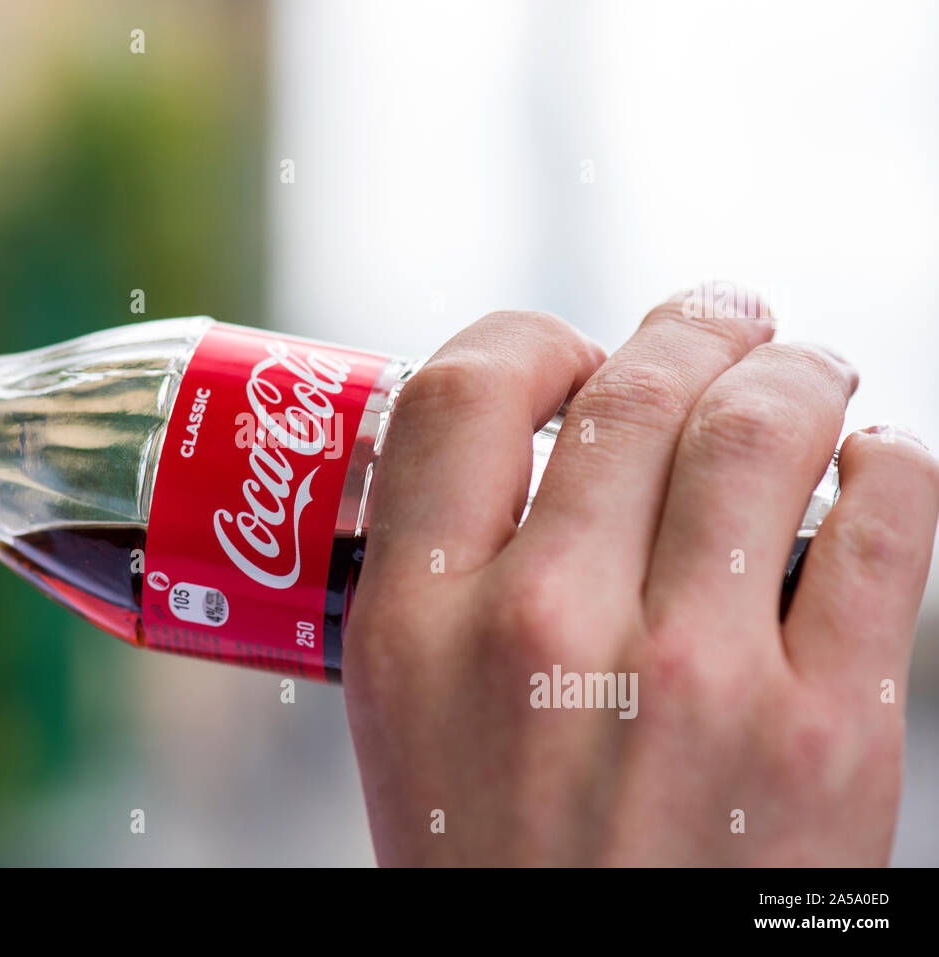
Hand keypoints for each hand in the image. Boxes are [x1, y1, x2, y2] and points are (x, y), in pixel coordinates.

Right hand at [344, 289, 938, 864]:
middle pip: (633, 389)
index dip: (527, 340)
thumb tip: (552, 443)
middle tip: (717, 320)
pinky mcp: (829, 726)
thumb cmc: (494, 860)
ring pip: (767, 424)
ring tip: (800, 369)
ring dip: (796, 369)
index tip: (569, 360)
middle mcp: (545, 630)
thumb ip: (452, 575)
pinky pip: (890, 521)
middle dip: (689, 326)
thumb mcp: (406, 716)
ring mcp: (693, 673)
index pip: (459, 392)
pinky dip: (893, 462)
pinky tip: (874, 463)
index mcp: (418, 625)